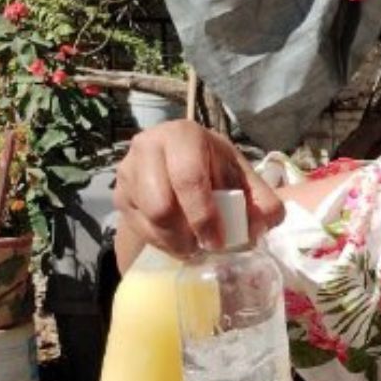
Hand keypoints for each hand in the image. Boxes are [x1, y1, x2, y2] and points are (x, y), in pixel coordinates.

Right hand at [113, 119, 285, 257]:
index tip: (217, 241)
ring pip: (149, 222)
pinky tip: (178, 238)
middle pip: (160, 205)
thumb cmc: (214, 169)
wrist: (177, 166)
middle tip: (204, 245)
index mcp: (183, 134)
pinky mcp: (119, 195)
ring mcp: (128, 171)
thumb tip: (261, 226)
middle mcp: (148, 146)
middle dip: (187, 233)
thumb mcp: (241, 178)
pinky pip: (140, 230)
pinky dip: (163, 243)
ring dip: (175, 241)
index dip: (203, 215)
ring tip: (193, 242)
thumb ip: (262, 200)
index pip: (188, 178)